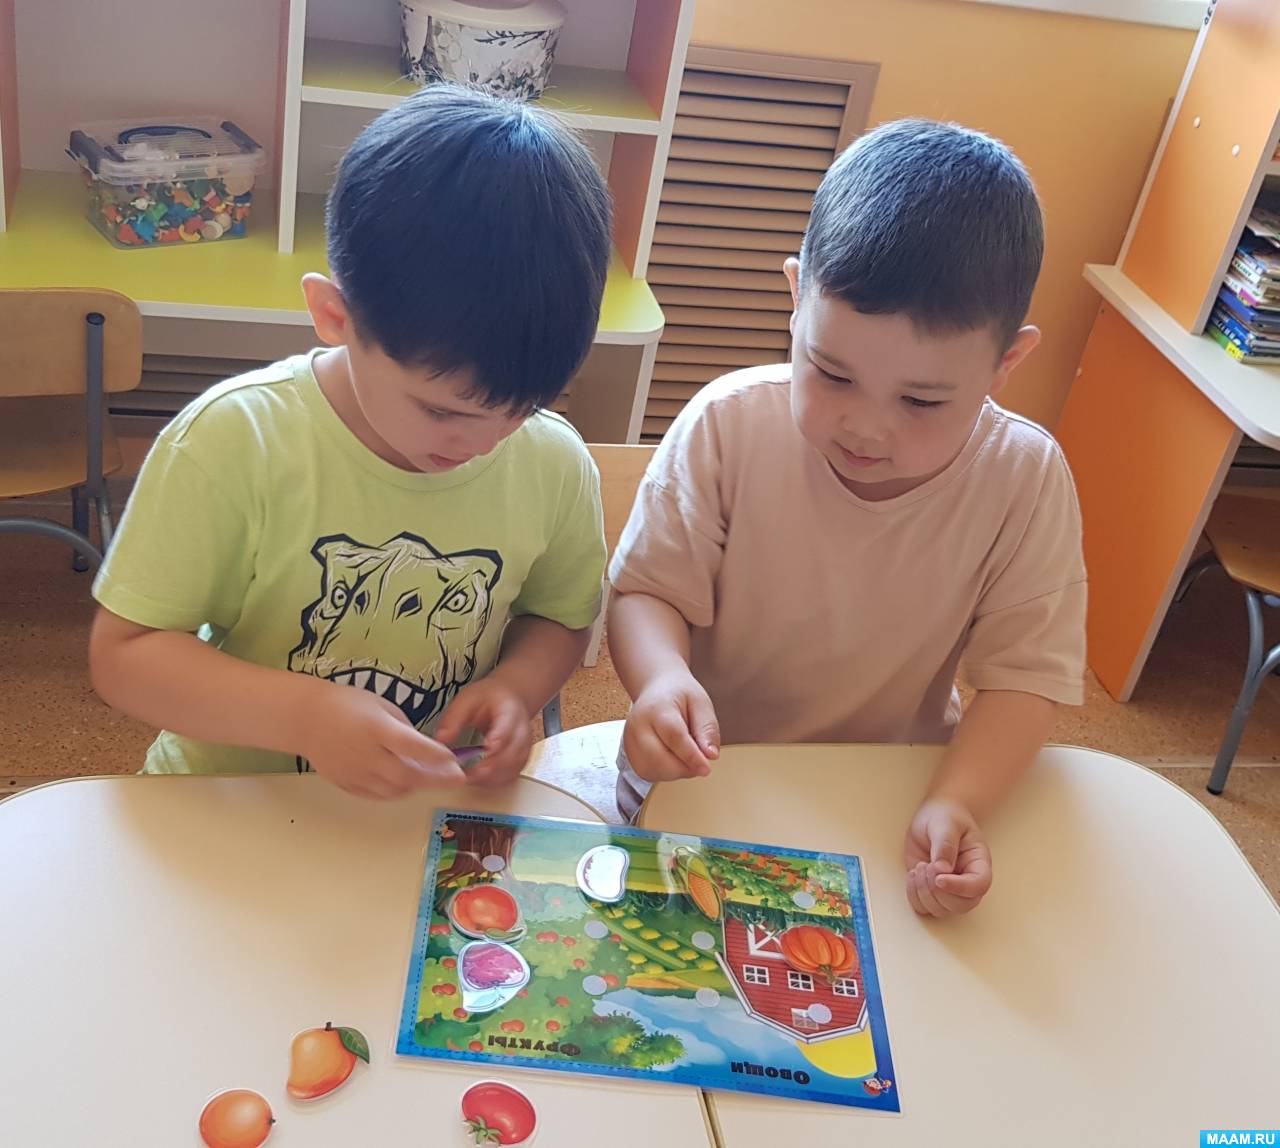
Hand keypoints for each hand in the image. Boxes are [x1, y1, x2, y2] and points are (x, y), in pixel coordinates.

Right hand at [299, 682, 465, 798]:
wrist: (306, 718)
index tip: (455, 761)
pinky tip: (405, 782)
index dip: (437, 757)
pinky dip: (396, 791)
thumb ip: (404, 729)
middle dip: (436, 779)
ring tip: (430, 777)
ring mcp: (355, 773)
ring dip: (417, 785)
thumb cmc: (347, 704)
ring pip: (395, 790)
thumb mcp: (382, 706)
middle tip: (455, 778)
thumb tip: (424, 750)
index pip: (414, 747)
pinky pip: (378, 795)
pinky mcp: (347, 784)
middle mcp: (367, 755)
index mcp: (376, 729)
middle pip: (408, 776)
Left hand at [435, 677, 532, 787]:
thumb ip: (454, 719)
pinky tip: (480, 781)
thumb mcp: (468, 699)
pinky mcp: (520, 759)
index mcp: (510, 712)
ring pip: (514, 767)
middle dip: (492, 765)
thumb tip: (441, 739)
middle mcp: (521, 731)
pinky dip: (497, 781)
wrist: (511, 699)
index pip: (508, 726)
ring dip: (493, 777)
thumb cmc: (491, 699)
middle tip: (470, 774)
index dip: (499, 738)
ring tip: (470, 779)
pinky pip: (512, 774)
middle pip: (513, 752)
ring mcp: (523, 747)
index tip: (488, 747)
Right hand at [622, 670, 719, 782]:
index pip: (674, 737)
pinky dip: (664, 773)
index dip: (691, 757)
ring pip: (652, 770)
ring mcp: (630, 741)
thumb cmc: (679, 694)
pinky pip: (647, 773)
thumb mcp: (701, 703)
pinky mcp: (629, 753)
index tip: (706, 768)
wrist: (656, 688)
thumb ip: (707, 728)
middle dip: (684, 768)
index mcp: (656, 709)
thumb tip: (710, 755)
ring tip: (685, 754)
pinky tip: (673, 759)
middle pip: (658, 759)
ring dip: (675, 772)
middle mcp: (638, 726)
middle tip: (700, 760)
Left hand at [903, 798, 992, 917]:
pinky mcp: (931, 891)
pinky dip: (914, 895)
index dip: (959, 887)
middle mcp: (967, 881)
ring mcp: (949, 889)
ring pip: (941, 910)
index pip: (979, 886)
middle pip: (960, 905)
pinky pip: (924, 908)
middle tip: (926, 866)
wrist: (934, 816)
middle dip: (937, 891)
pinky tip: (913, 875)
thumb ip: (945, 844)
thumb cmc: (946, 817)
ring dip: (923, 892)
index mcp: (979, 864)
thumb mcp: (946, 823)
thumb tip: (942, 870)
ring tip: (920, 866)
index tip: (938, 877)